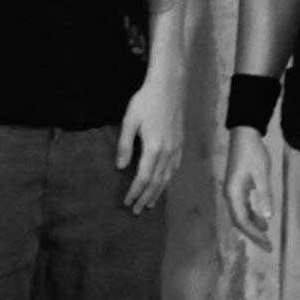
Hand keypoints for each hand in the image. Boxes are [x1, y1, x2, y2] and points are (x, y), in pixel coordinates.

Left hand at [117, 79, 182, 212]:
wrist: (168, 88)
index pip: (143, 178)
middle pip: (156, 182)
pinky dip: (167, 181)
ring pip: (167, 178)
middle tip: (136, 211)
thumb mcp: (129, 121)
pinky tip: (162, 184)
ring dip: (157, 193)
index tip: (127, 203)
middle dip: (145, 198)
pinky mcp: (180, 144)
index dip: (135, 192)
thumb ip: (124, 145)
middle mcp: (167, 152)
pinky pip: (174, 169)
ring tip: (148, 204)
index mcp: (153, 148)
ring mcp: (176, 149)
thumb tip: (119, 168)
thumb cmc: (145, 102)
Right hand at [221, 127, 273, 251]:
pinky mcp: (237, 186)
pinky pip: (242, 206)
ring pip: (240, 214)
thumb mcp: (262, 174)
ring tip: (266, 235)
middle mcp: (229, 194)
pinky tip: (261, 218)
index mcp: (233, 193)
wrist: (244, 134)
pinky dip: (251, 215)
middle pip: (239, 220)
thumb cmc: (253, 153)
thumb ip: (264, 196)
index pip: (242, 220)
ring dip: (252, 225)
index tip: (268, 244)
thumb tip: (267, 218)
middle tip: (268, 246)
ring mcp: (232, 190)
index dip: (254, 233)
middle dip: (253, 234)